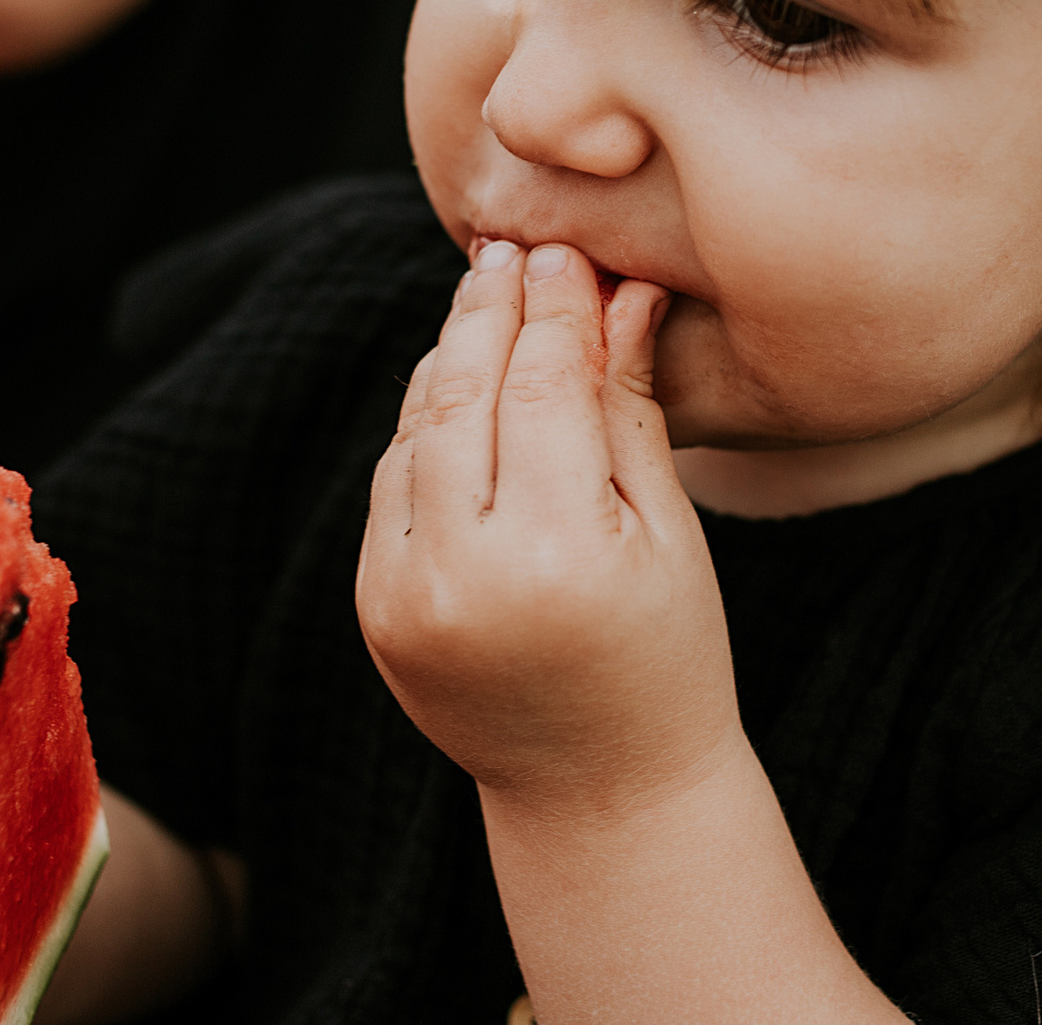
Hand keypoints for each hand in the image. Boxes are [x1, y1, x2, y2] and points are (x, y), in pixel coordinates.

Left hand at [355, 241, 741, 819]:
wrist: (599, 791)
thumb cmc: (666, 656)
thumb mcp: (667, 533)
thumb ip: (629, 410)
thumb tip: (621, 290)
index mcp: (557, 557)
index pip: (546, 389)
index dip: (557, 311)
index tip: (568, 256)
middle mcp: (464, 576)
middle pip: (465, 396)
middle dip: (488, 312)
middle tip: (513, 250)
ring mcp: (404, 597)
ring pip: (416, 432)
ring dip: (447, 358)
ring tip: (485, 299)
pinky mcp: (374, 610)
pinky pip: (391, 485)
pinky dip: (421, 426)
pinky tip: (455, 383)